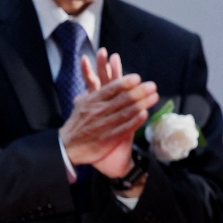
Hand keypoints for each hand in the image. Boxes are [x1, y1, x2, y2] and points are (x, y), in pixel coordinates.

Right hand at [60, 49, 158, 175]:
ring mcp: (103, 125)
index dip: (124, 83)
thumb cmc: (78, 122)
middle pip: (121, 99)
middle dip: (138, 92)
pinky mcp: (107, 139)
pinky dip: (134, 121)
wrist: (68, 147)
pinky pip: (123, 128)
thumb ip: (94, 91)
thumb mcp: (82, 103)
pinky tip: (145, 115)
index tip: (137, 78)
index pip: (110, 89)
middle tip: (152, 86)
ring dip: (141, 104)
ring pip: (125, 113)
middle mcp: (98, 111)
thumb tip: (102, 75)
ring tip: (154, 97)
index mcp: (92, 101)